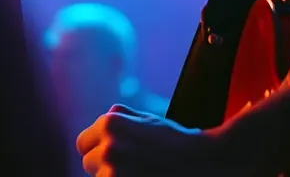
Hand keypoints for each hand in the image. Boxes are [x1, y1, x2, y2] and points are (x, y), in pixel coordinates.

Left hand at [76, 104, 251, 176]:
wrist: (206, 162)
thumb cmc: (176, 142)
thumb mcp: (145, 119)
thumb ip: (118, 118)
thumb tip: (96, 127)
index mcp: (111, 124)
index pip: (83, 144)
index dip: (98, 150)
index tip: (118, 155)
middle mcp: (109, 147)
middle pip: (88, 164)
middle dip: (104, 166)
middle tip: (134, 165)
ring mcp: (115, 171)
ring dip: (114, 176)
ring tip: (140, 170)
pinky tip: (142, 175)